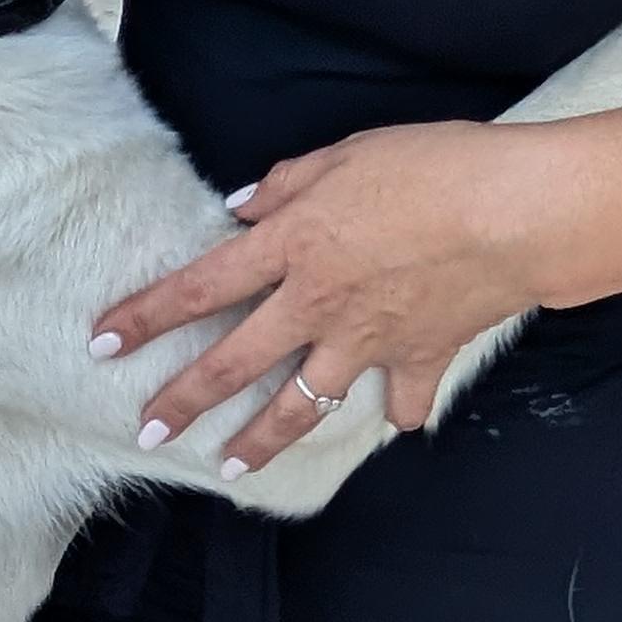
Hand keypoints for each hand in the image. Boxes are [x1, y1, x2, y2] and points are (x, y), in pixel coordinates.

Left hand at [93, 121, 593, 474]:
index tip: (103, 343)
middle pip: (233, 363)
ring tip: (230, 467)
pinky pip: (400, 399)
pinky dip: (396, 413)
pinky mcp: (419, 358)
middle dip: (184, 399)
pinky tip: (390, 424)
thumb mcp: (349, 155)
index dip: (145, 315)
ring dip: (261, 440)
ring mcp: (366, 342)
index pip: (198, 287)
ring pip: (301, 405)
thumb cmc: (436, 166)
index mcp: (292, 247)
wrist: (518, 213)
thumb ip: (291, 183)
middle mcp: (317, 305)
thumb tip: (248, 206)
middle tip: (147, 429)